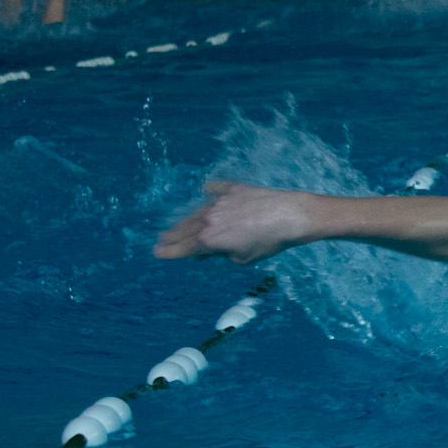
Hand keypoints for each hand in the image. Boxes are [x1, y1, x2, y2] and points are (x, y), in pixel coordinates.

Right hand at [153, 182, 315, 262]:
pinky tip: (206, 188)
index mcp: (209, 240)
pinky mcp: (235, 190)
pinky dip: (212, 190)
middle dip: (173, 236)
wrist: (290, 216)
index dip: (169, 252)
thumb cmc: (269, 243)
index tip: (157, 252)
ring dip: (188, 219)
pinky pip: (218, 190)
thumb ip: (222, 254)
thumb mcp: (242, 258)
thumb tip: (211, 250)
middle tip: (162, 239)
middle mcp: (209, 219)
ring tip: (180, 224)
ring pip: (198, 211)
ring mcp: (221, 202)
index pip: (184, 248)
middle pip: (186, 229)